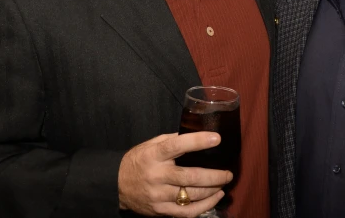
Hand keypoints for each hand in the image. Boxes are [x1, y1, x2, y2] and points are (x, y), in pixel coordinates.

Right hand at [118, 132, 232, 216]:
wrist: (116, 185)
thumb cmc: (138, 161)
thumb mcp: (151, 144)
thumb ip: (172, 140)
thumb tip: (196, 134)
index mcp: (154, 155)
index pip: (177, 145)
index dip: (197, 141)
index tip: (216, 138)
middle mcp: (157, 175)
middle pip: (191, 177)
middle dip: (215, 176)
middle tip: (228, 173)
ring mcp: (159, 195)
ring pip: (192, 196)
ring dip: (212, 190)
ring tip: (223, 184)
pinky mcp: (161, 211)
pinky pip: (187, 212)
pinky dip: (204, 206)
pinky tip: (214, 198)